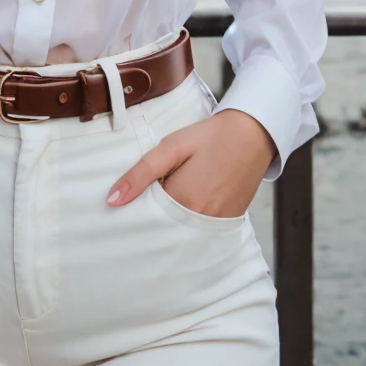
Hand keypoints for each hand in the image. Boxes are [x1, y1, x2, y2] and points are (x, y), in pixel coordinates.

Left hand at [106, 109, 276, 219]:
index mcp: (182, 200)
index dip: (135, 212)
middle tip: (149, 199)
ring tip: (172, 197)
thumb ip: (140, 174)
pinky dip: (189, 220)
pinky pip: (200, 229)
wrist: (252, 133)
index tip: (128, 204)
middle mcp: (200, 218)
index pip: (146, 219)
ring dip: (171, 220)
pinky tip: (189, 202)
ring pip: (182, 231)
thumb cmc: (210, 137)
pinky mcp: (228, 221)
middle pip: (164, 229)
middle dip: (153, 219)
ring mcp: (216, 223)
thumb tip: (112, 200)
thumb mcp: (170, 148)